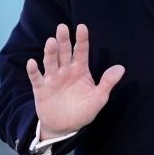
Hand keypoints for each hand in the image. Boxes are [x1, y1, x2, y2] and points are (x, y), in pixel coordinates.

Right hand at [25, 23, 124, 137]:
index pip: (81, 51)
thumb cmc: (83, 110)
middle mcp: (65, 71)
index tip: (82, 27)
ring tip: (51, 41)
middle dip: (63, 40)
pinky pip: (36, 78)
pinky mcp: (41, 89)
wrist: (66, 127)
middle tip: (62, 27)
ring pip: (50, 62)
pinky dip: (34, 71)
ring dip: (50, 52)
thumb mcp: (99, 98)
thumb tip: (121, 68)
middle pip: (64, 53)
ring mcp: (52, 78)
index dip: (81, 40)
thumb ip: (108, 82)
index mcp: (80, 70)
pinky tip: (32, 63)